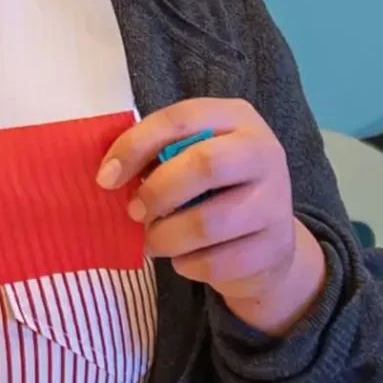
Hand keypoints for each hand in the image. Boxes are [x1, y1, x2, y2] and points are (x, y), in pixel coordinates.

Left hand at [97, 98, 327, 336]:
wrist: (266, 242)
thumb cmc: (213, 190)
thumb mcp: (189, 158)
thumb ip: (155, 156)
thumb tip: (109, 175)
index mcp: (237, 118)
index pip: (181, 118)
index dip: (136, 145)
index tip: (106, 178)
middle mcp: (264, 153)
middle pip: (205, 165)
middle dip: (156, 192)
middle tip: (133, 212)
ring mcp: (276, 202)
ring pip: (207, 223)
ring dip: (166, 237)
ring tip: (153, 240)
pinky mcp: (275, 248)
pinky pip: (216, 262)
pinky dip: (186, 265)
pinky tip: (183, 258)